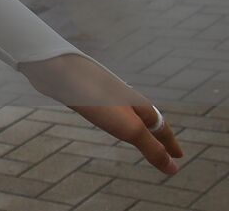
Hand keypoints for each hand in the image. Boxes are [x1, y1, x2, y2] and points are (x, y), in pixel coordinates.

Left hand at [21, 54, 181, 174]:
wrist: (60, 70)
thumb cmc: (97, 99)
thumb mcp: (128, 128)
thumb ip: (151, 147)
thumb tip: (174, 169)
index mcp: (140, 106)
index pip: (161, 129)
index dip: (170, 145)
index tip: (179, 157)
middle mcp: (126, 98)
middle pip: (147, 119)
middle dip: (156, 135)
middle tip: (164, 148)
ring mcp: (107, 94)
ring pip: (128, 113)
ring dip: (137, 126)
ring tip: (138, 135)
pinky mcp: (87, 93)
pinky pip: (109, 109)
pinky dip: (116, 119)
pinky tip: (106, 118)